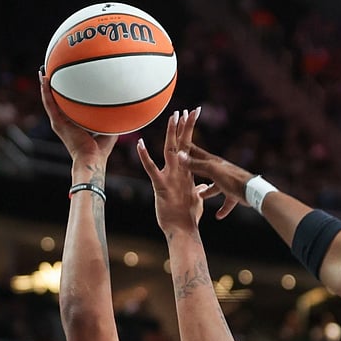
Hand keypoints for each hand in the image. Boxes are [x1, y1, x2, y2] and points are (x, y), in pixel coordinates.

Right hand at [39, 73, 115, 164]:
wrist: (91, 159)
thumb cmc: (100, 150)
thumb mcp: (108, 129)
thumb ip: (111, 119)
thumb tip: (121, 108)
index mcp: (72, 124)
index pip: (66, 108)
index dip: (65, 96)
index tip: (65, 83)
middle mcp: (63, 123)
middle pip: (55, 102)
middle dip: (52, 88)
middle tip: (50, 74)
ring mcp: (59, 123)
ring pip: (49, 101)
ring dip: (45, 86)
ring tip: (43, 73)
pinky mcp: (58, 123)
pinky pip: (49, 104)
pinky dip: (45, 92)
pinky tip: (44, 80)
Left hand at [138, 108, 207, 231]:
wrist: (184, 230)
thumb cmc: (188, 218)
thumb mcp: (195, 201)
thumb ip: (197, 191)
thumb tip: (201, 189)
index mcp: (188, 173)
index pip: (190, 148)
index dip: (190, 132)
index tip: (191, 117)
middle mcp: (182, 172)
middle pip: (184, 144)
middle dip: (186, 126)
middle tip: (187, 110)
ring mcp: (172, 178)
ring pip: (171, 150)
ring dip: (172, 132)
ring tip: (173, 116)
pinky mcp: (161, 186)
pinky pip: (151, 168)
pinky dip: (144, 156)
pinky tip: (139, 143)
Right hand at [180, 144, 255, 219]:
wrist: (252, 191)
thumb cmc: (232, 179)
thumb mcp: (212, 170)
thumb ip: (196, 164)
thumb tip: (180, 155)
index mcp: (214, 163)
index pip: (197, 154)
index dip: (188, 150)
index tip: (178, 148)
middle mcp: (220, 171)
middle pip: (204, 169)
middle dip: (194, 169)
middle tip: (184, 170)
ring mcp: (227, 182)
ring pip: (215, 187)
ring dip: (207, 191)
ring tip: (199, 195)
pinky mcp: (234, 194)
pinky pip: (227, 202)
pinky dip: (223, 208)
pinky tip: (218, 216)